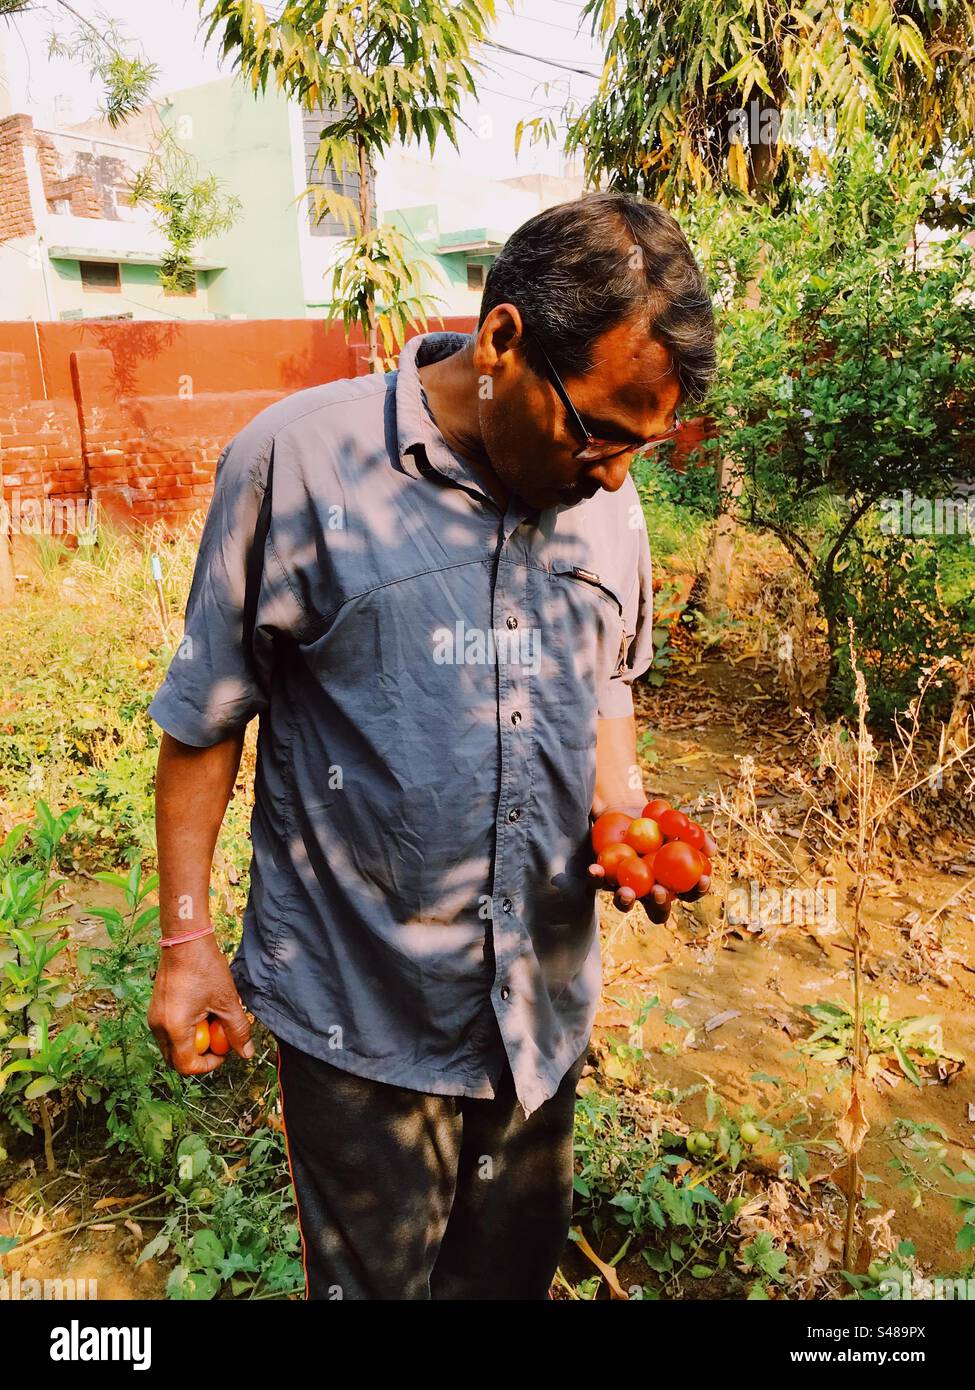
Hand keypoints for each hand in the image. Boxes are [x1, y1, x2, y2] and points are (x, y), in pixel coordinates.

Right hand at [148, 931, 254, 1074]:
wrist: (185, 939)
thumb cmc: (205, 968)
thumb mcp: (227, 1001)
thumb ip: (237, 1031)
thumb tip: (246, 1053)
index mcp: (174, 1028)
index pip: (187, 1065)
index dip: (209, 1065)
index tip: (225, 1052)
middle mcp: (158, 1026)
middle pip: (176, 1059)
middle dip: (200, 1056)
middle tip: (218, 1040)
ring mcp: (154, 1017)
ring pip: (173, 1045)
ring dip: (193, 1041)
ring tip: (211, 1019)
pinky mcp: (156, 1007)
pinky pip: (169, 1030)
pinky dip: (185, 1029)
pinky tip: (201, 1009)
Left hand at [588, 804, 715, 924]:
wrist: (629, 812)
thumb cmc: (660, 822)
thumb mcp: (680, 824)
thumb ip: (697, 836)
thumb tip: (712, 850)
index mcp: (673, 884)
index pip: (689, 894)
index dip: (697, 891)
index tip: (702, 880)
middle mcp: (650, 892)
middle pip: (657, 910)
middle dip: (659, 904)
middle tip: (658, 891)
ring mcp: (626, 887)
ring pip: (625, 902)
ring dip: (625, 901)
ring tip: (626, 892)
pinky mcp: (604, 877)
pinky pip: (599, 881)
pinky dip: (597, 876)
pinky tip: (595, 869)